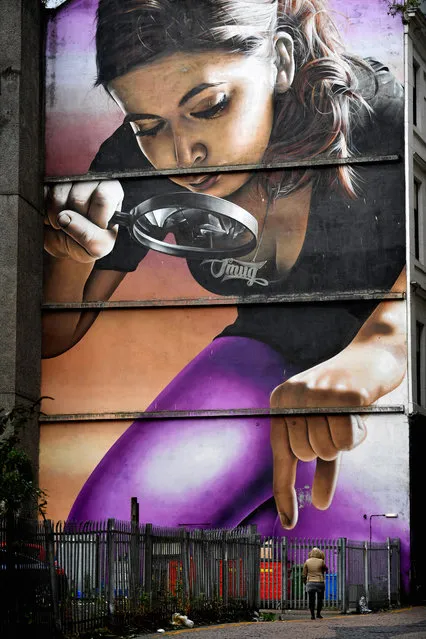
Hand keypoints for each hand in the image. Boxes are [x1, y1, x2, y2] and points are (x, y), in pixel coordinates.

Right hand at [44, 180, 123, 262]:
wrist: (64, 242)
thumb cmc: (87, 243)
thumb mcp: (97, 247)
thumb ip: (90, 237)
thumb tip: (65, 219)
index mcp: (112, 194)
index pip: (103, 199)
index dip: (94, 219)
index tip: (92, 229)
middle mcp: (92, 181)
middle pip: (79, 197)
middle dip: (73, 220)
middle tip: (73, 229)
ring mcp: (69, 178)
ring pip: (58, 193)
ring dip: (55, 216)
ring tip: (61, 225)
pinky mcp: (49, 180)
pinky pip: (42, 192)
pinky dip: (43, 209)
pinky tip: (50, 216)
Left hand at [270, 346, 376, 529]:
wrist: (372, 356)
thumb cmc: (346, 396)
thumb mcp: (326, 427)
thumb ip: (319, 462)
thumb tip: (317, 503)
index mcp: (280, 400)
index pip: (279, 455)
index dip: (284, 490)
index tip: (288, 523)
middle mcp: (291, 395)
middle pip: (305, 453)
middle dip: (327, 448)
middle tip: (337, 424)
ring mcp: (315, 393)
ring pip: (326, 448)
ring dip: (343, 439)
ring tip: (348, 414)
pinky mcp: (341, 395)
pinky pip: (347, 439)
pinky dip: (357, 432)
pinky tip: (359, 411)